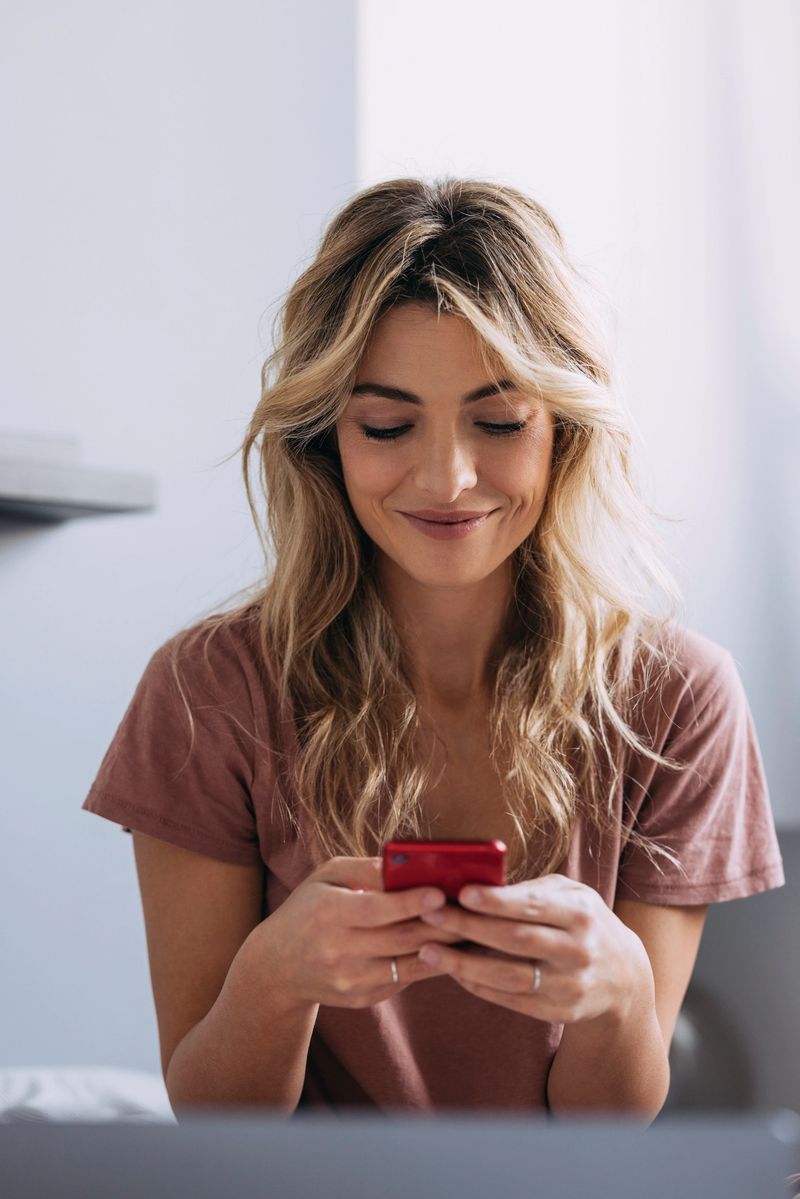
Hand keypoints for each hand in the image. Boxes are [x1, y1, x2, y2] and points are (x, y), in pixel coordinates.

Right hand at [253, 856, 462, 1009]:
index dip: (409, 902)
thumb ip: (364, 869)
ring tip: (471, 930)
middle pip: (400, 939)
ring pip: (408, 965)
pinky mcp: (362, 999)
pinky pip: (403, 980)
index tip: (440, 892)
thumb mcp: (326, 877)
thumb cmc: (308, 908)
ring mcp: (350, 981)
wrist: (277, 967)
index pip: (375, 909)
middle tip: (473, 910)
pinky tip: (449, 949)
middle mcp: (338, 951)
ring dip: (444, 948)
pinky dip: (429, 964)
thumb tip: (406, 863)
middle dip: (440, 924)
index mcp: (328, 914)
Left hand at [417, 872, 649, 1023]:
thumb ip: (532, 890)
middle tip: (430, 915)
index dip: (495, 901)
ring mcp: (569, 984)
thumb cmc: (584, 922)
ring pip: (508, 976)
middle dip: (468, 927)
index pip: (532, 905)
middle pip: (515, 939)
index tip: (461, 894)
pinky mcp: (560, 1012)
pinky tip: (454, 972)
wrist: (625, 977)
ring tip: (429, 951)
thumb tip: (478, 884)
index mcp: (580, 912)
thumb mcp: (571, 895)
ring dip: (463, 964)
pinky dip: (478, 986)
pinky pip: (511, 1000)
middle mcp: (577, 949)